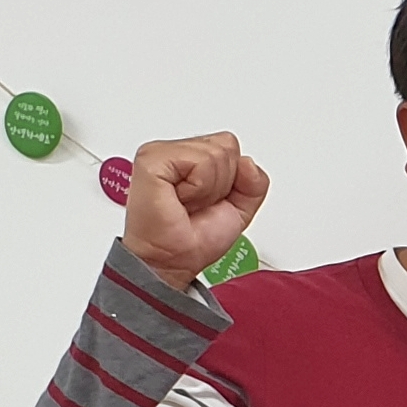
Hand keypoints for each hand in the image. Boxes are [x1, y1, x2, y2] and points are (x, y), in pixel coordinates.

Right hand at [122, 132, 268, 290]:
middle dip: (222, 183)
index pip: (229, 145)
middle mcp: (174, 152)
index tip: (208, 201)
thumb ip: (255, 183)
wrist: (172, 261)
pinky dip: (198, 187)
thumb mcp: (240, 209)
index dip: (231, 179)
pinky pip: (199, 161)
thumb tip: (248, 162)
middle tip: (197, 204)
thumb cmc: (194, 238)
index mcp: (191, 157)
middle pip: (226, 145)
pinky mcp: (152, 160)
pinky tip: (180, 199)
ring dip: (209, 188)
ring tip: (187, 203)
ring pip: (216, 153)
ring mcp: (161, 152)